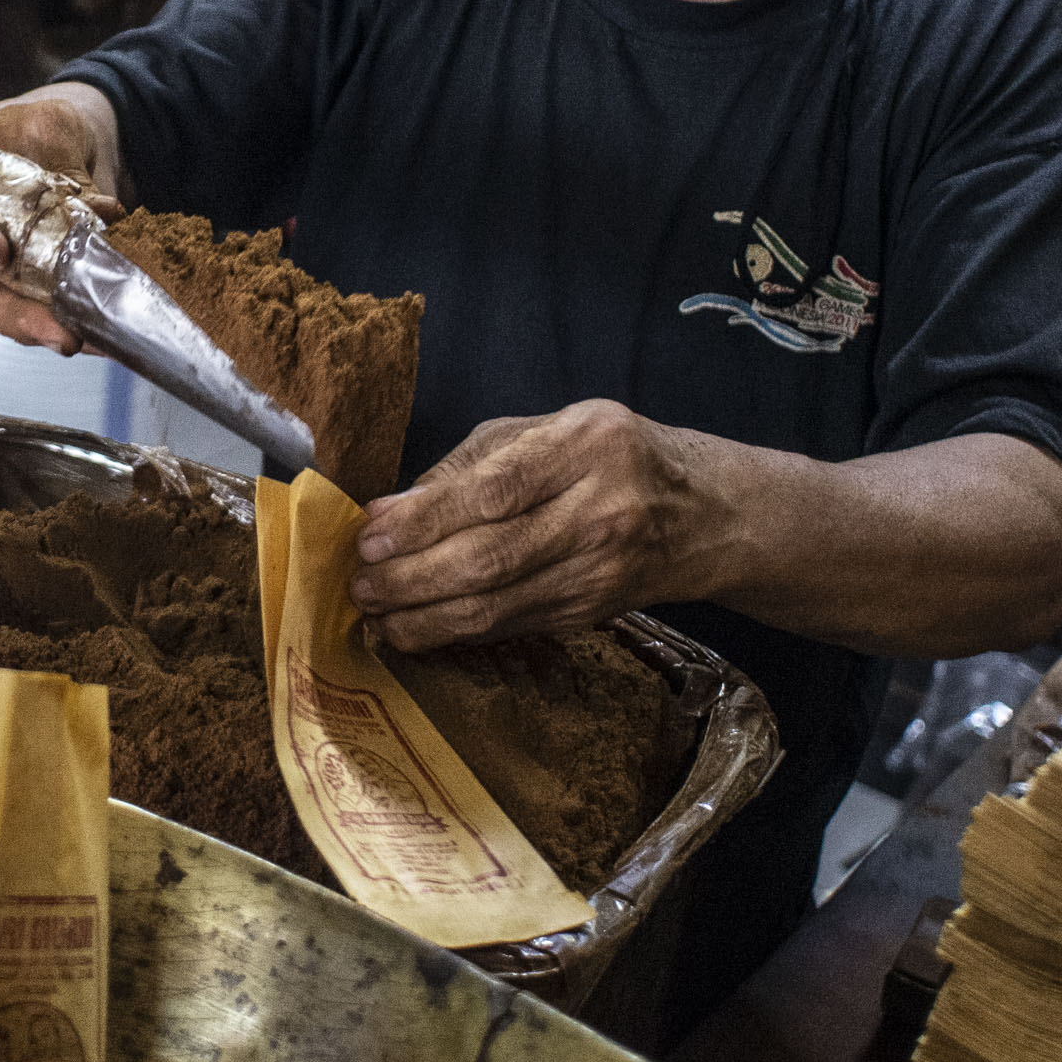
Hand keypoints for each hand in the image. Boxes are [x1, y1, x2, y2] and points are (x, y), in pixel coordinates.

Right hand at [0, 82, 126, 354]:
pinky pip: (40, 318)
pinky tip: (103, 330)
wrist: (60, 150)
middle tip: (53, 324)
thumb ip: (60, 161)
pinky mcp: (22, 297)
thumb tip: (96, 211)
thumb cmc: (25, 133)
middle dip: (11, 314)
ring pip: (6, 317)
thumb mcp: (38, 124)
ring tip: (84, 335)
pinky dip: (73, 322)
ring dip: (47, 329)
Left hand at [350, 402, 767, 652]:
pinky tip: (418, 628)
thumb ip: (473, 464)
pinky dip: (456, 632)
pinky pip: (510, 626)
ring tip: (376, 614)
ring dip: (425, 617)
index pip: (493, 491)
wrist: (700, 514)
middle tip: (360, 584)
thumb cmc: (609, 456)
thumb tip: (395, 509)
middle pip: (489, 558)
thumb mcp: (549, 430)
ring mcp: (599, 571)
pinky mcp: (590, 614)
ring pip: (497, 606)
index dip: (424, 520)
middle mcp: (599, 512)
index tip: (371, 536)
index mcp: (587, 448)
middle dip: (411, 578)